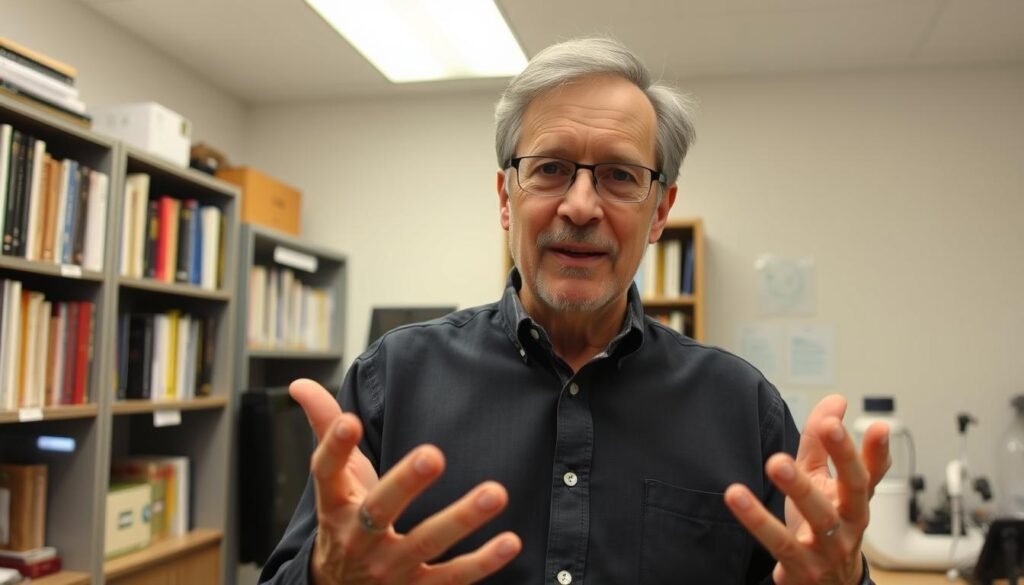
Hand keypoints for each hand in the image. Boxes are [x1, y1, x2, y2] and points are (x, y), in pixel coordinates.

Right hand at [289, 378, 521, 584]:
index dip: (336, 447)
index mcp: (334, 505)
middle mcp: (359, 537)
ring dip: (462, 519)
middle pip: (379, 510)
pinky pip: (453, 577)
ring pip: (425, 543)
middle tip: (433, 455)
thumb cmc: (343, 519)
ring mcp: (390, 567)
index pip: (326, 473)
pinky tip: (510, 540)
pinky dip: (483, 562)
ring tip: (496, 492)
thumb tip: (299, 383)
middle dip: (406, 484)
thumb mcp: (333, 478)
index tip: (350, 421)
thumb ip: (324, 427)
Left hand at [724, 394, 890, 584]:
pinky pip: (778, 541)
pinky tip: (736, 495)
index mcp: (855, 499)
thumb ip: (823, 441)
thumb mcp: (822, 480)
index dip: (877, 450)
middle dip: (843, 455)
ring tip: (777, 462)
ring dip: (799, 487)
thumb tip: (835, 400)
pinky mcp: (801, 566)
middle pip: (854, 488)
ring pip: (818, 515)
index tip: (878, 425)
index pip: (870, 471)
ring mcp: (829, 546)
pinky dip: (757, 519)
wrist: (823, 581)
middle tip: (828, 426)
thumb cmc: (822, 521)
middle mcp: (850, 522)